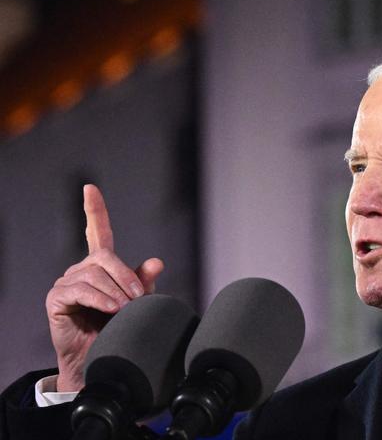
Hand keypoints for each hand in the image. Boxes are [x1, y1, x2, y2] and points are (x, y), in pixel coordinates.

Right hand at [45, 184, 163, 391]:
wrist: (100, 359)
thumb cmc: (118, 328)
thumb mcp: (137, 303)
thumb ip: (144, 282)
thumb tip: (157, 261)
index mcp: (101, 265)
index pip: (97, 231)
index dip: (94, 210)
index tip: (90, 188)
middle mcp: (82, 269)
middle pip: (105, 257)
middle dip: (126, 276)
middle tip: (139, 298)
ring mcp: (67, 282)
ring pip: (95, 275)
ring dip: (115, 292)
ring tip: (125, 310)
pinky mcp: (57, 298)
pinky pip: (82, 291)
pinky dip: (100, 299)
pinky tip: (112, 309)